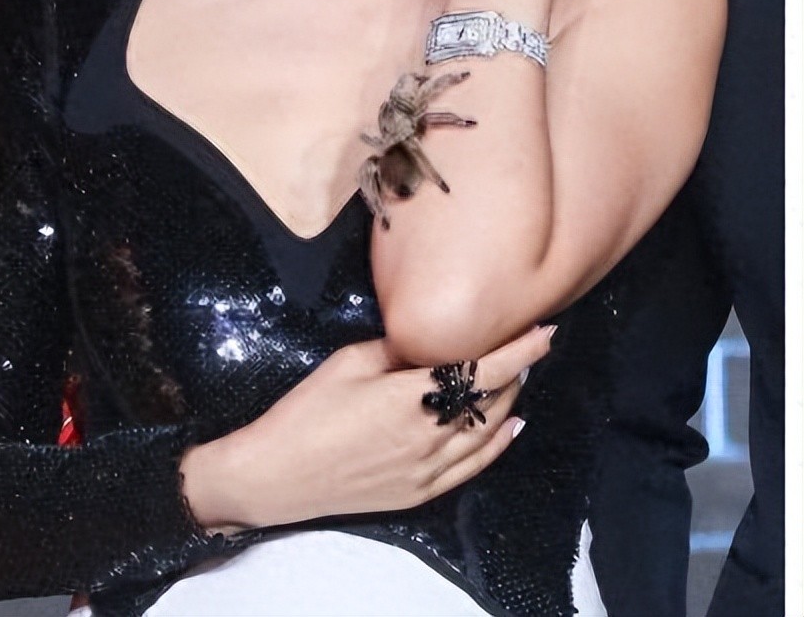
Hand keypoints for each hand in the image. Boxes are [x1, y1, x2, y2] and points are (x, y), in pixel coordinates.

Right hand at [181, 323, 553, 528]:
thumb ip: (394, 349)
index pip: (482, 370)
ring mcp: (426, 471)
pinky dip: (498, 446)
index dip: (520, 351)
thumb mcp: (348, 362)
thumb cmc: (307, 411)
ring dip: (509, 404)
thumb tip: (424, 339)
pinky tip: (512, 429)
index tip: (545, 331)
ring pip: (486, 435)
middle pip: (491, 402)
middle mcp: (429, 437)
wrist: (277, 474)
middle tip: (529, 346)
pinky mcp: (418, 493)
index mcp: (411, 398)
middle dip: (517, 372)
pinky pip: (472, 469)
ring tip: (520, 377)